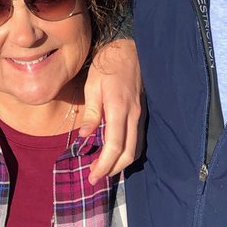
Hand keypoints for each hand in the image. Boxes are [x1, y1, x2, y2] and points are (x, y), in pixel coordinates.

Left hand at [80, 38, 143, 183]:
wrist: (129, 50)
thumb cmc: (107, 65)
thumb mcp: (93, 85)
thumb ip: (91, 112)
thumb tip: (84, 137)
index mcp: (119, 108)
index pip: (115, 146)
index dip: (104, 165)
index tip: (92, 176)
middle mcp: (134, 115)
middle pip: (129, 153)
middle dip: (113, 169)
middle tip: (95, 177)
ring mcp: (140, 114)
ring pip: (136, 148)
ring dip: (121, 163)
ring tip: (103, 167)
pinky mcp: (142, 113)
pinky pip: (137, 139)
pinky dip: (127, 151)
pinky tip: (115, 152)